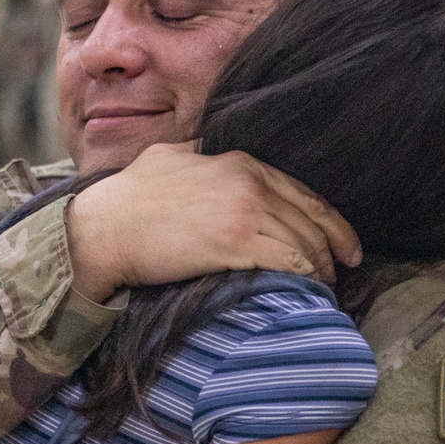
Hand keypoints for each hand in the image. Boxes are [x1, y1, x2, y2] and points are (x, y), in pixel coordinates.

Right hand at [66, 143, 361, 301]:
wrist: (102, 226)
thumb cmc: (128, 198)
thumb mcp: (171, 157)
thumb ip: (201, 154)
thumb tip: (207, 152)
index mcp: (239, 161)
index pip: (302, 192)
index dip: (330, 221)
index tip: (342, 243)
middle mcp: (248, 181)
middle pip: (312, 218)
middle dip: (334, 247)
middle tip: (341, 269)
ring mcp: (244, 211)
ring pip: (305, 242)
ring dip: (321, 269)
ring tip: (324, 287)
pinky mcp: (234, 243)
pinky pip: (289, 262)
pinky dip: (306, 278)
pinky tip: (308, 291)